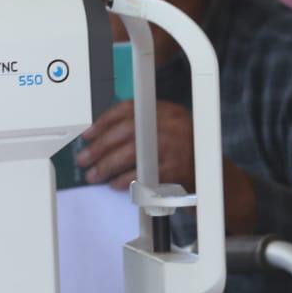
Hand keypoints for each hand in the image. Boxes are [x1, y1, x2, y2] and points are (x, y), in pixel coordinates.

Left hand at [77, 100, 196, 190]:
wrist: (207, 170)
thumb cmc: (179, 148)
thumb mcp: (166, 125)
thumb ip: (141, 123)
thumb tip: (101, 134)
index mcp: (165, 110)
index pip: (129, 109)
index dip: (104, 122)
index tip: (88, 135)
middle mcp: (170, 125)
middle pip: (127, 132)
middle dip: (100, 147)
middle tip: (84, 158)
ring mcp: (173, 147)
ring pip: (132, 154)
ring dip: (108, 166)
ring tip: (94, 174)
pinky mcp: (173, 170)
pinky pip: (143, 175)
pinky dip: (125, 181)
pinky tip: (114, 183)